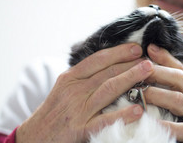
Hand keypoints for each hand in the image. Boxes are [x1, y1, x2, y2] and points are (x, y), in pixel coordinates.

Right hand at [16, 43, 153, 142]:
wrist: (34, 138)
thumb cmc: (53, 112)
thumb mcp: (64, 89)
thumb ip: (84, 77)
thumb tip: (109, 65)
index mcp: (70, 78)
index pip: (97, 60)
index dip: (118, 52)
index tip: (135, 48)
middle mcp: (74, 90)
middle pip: (106, 72)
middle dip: (129, 63)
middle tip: (148, 58)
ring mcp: (77, 110)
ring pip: (108, 89)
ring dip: (130, 78)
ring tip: (148, 71)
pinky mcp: (80, 130)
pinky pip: (104, 121)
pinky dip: (122, 115)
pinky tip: (138, 110)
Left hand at [144, 44, 182, 142]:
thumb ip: (180, 96)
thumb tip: (157, 85)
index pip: (182, 71)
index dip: (166, 58)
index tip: (149, 47)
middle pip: (180, 79)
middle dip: (157, 71)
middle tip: (137, 68)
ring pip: (178, 100)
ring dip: (156, 94)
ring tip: (137, 93)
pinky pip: (182, 129)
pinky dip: (165, 125)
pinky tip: (150, 122)